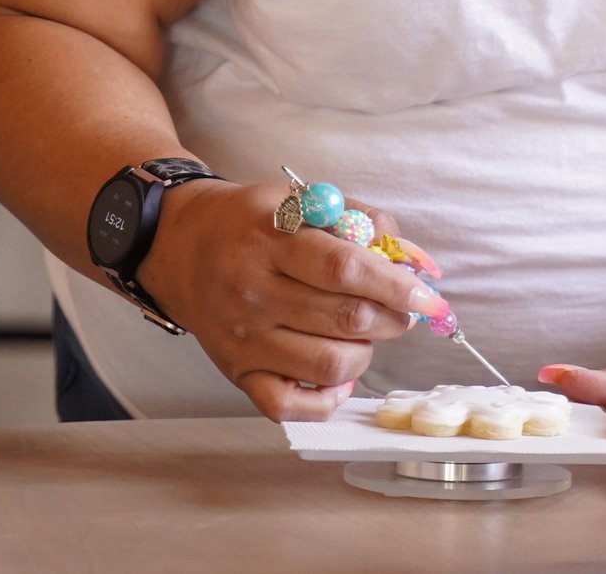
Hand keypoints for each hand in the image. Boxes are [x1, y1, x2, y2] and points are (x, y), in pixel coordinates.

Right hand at [135, 179, 448, 420]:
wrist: (178, 246)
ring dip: (365, 352)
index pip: (346, 269)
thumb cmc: (251, 222)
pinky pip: (290, 405)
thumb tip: (420, 264)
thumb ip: (365, 222)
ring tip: (362, 332)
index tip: (427, 296)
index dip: (396, 286)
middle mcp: (253, 292)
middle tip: (401, 310)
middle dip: (392, 319)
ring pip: (330, 365)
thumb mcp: (303, 200)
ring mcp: (244, 338)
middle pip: (345, 319)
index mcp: (271, 240)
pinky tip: (335, 374)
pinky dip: (326, 397)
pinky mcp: (236, 372)